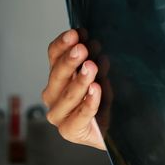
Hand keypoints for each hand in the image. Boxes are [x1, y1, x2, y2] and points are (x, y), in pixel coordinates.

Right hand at [40, 28, 106, 149]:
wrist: (111, 130)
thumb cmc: (102, 99)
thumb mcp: (99, 75)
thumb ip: (92, 61)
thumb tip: (91, 42)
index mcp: (56, 76)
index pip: (54, 57)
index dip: (63, 45)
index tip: (75, 33)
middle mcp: (52, 95)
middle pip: (58, 75)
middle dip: (70, 60)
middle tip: (82, 49)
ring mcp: (58, 114)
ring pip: (68, 95)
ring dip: (80, 80)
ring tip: (91, 67)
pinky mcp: (70, 130)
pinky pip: (81, 114)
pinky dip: (89, 101)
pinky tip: (96, 90)